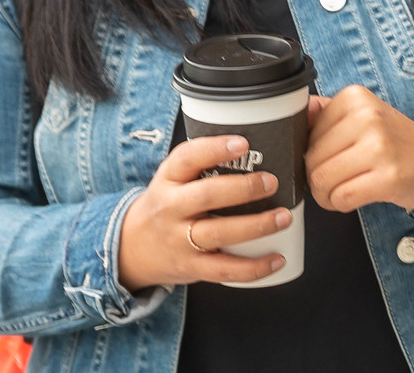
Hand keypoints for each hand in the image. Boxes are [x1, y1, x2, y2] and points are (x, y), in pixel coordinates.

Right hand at [117, 134, 291, 289]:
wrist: (129, 248)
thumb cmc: (166, 205)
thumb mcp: (172, 179)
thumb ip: (203, 163)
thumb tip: (259, 144)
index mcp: (168, 179)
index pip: (187, 158)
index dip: (214, 149)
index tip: (243, 143)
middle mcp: (170, 208)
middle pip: (206, 196)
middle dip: (243, 188)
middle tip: (272, 182)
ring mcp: (179, 240)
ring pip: (219, 234)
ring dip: (256, 226)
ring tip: (284, 217)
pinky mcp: (190, 267)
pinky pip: (224, 270)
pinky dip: (254, 268)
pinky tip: (278, 259)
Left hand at [306, 87, 413, 215]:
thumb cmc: (395, 142)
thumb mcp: (363, 115)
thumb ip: (326, 114)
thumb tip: (291, 113)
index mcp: (355, 97)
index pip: (304, 134)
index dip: (312, 153)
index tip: (334, 157)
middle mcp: (368, 117)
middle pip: (311, 160)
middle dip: (317, 179)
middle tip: (339, 179)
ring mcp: (380, 146)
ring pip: (321, 180)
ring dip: (327, 195)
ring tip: (346, 189)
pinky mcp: (388, 177)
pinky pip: (341, 198)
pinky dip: (341, 205)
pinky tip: (357, 197)